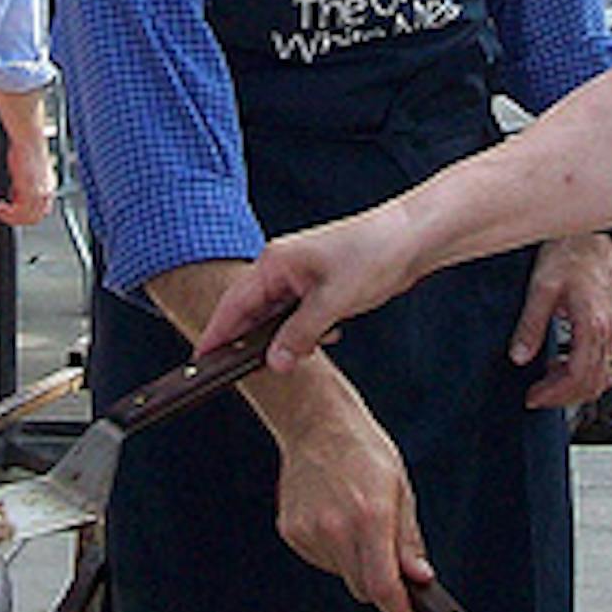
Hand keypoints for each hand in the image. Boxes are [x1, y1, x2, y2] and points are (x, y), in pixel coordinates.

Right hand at [0, 126, 55, 227]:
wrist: (29, 140)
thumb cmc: (27, 150)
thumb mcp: (27, 172)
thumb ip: (24, 185)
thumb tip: (15, 195)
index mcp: (48, 188)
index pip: (41, 211)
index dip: (26, 215)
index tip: (13, 212)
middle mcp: (47, 192)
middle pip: (35, 218)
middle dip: (17, 219)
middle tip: (4, 215)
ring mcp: (40, 193)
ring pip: (28, 217)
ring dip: (11, 218)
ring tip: (1, 210)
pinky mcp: (31, 190)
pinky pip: (20, 211)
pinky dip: (8, 213)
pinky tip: (0, 207)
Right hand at [199, 204, 422, 372]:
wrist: (411, 239)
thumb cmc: (372, 255)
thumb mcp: (332, 302)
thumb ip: (299, 335)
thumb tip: (273, 363)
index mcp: (274, 262)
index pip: (232, 304)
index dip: (215, 334)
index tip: (200, 360)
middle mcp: (280, 268)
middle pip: (250, 312)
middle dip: (249, 342)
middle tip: (240, 373)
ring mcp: (299, 277)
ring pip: (276, 317)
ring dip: (284, 338)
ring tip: (294, 356)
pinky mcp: (318, 286)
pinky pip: (298, 315)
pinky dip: (306, 331)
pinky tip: (325, 335)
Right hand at [265, 361, 432, 611]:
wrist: (317, 424)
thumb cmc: (363, 451)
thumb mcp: (401, 490)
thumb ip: (409, 541)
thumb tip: (420, 578)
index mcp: (370, 516)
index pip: (384, 586)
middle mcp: (336, 528)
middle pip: (363, 589)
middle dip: (381, 582)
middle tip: (386, 551)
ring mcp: (309, 532)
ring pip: (342, 575)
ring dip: (356, 563)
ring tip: (356, 520)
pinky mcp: (292, 532)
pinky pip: (322, 560)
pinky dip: (334, 550)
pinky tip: (335, 517)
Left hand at [512, 232, 611, 407]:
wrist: (589, 236)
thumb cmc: (570, 254)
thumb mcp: (542, 289)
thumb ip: (531, 326)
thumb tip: (519, 356)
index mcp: (593, 324)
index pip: (578, 376)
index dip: (555, 393)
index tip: (533, 397)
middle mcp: (609, 330)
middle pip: (593, 382)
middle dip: (563, 397)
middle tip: (538, 397)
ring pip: (602, 376)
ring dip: (575, 387)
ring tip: (548, 384)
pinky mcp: (611, 324)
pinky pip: (605, 361)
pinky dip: (585, 372)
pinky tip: (563, 365)